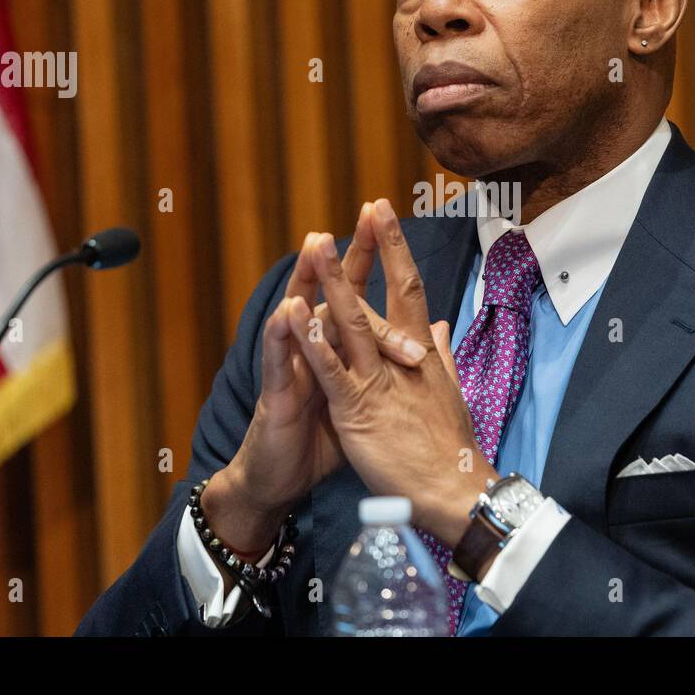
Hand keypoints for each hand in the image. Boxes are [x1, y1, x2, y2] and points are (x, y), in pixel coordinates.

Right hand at [202, 205, 428, 559]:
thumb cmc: (319, 438)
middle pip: (332, 292)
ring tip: (315, 243)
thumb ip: (384, 368)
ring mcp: (294, 365)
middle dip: (348, 253)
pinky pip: (280, 360)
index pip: (360, 294)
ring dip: (308, 277)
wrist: (280, 479)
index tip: (390, 221)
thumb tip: (417, 344)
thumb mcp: (361, 401)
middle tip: (364, 214)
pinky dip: (283, 335)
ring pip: (301, 313)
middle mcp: (315, 347)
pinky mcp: (277, 392)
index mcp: (340, 349)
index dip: (375, 259)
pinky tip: (286, 311)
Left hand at [287, 199, 496, 547]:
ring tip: (320, 245)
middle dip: (377, 249)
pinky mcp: (357, 408)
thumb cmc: (449, 447)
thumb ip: (440, 356)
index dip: (398, 251)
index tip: (386, 213)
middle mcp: (404, 359)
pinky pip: (332, 369)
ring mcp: (379, 381)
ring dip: (337, 282)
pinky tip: (297, 313)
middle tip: (368, 206)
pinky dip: (313, 340)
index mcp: (422, 354)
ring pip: (356, 322)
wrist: (453, 490)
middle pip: (389, 293)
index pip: (412, 291)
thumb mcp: (446, 393)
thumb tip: (442, 327)